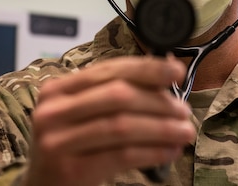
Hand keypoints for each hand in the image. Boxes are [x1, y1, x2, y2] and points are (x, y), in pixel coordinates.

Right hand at [24, 55, 194, 185]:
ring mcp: (58, 141)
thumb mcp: (83, 114)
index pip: (110, 69)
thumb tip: (166, 82)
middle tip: (184, 111)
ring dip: (161, 128)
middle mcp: (53, 110)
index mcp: (58, 89)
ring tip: (185, 132)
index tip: (178, 71)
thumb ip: (115, 94)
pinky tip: (170, 152)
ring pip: (122, 126)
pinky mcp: (70, 170)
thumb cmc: (70, 144)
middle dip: (158, 102)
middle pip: (118, 95)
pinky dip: (152, 152)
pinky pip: (121, 155)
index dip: (147, 68)